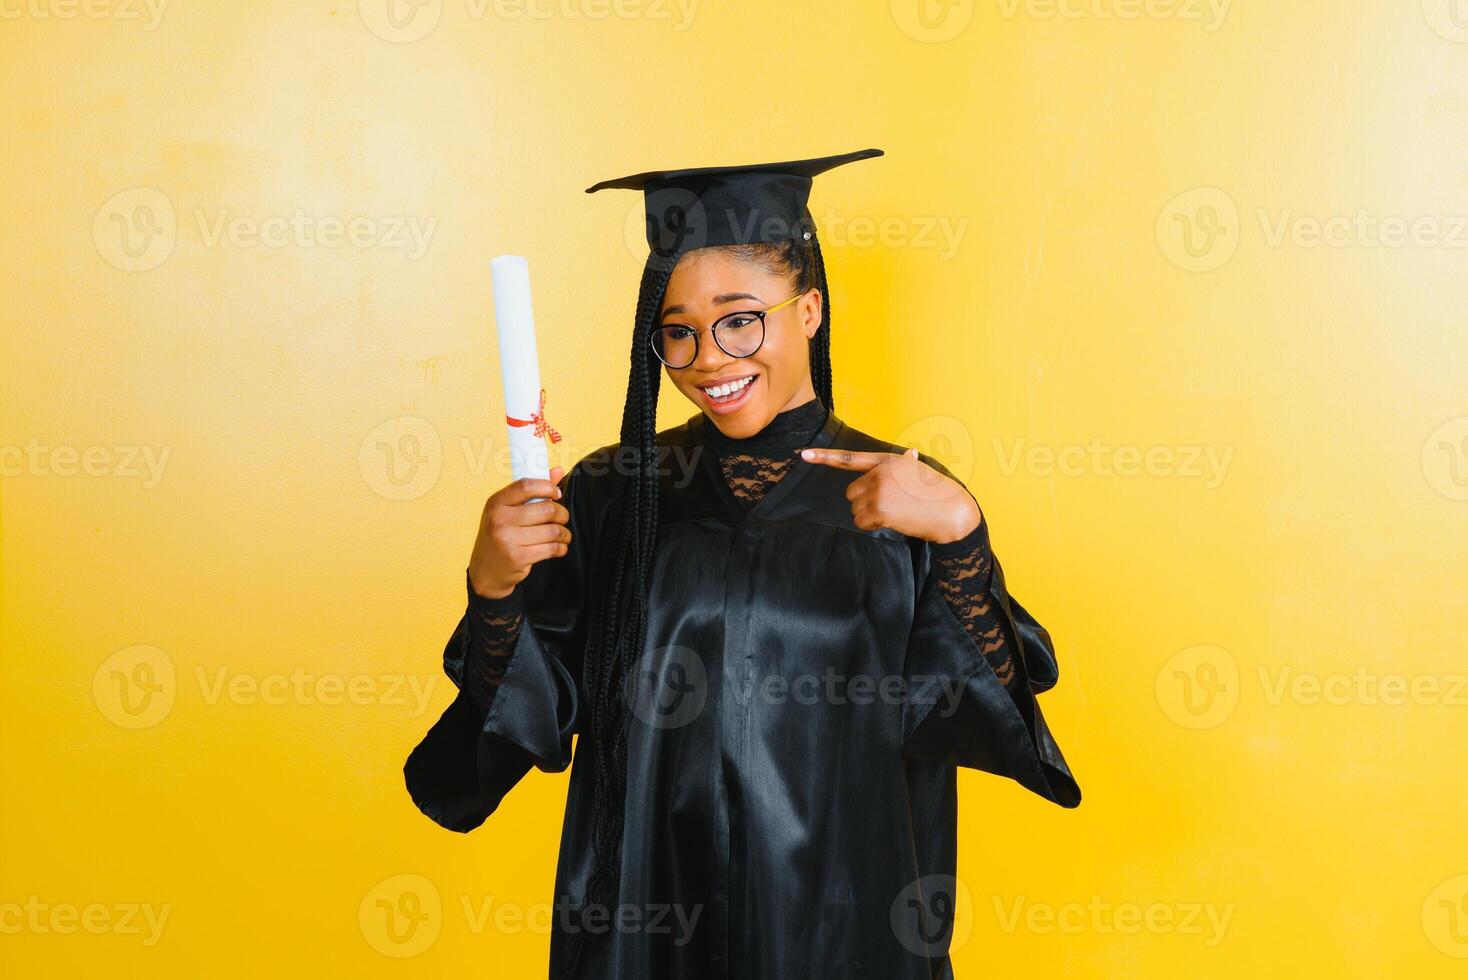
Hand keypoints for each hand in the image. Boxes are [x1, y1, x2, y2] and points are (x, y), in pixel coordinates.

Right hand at [468, 465, 571, 598]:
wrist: (486, 570)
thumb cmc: (501, 535)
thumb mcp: (508, 510)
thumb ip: (533, 491)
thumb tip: (558, 470)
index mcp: (496, 503)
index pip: (526, 486)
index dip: (547, 487)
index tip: (556, 494)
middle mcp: (499, 519)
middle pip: (546, 509)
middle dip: (562, 514)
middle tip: (562, 518)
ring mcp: (507, 540)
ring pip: (553, 530)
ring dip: (564, 533)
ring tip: (562, 535)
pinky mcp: (518, 558)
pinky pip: (552, 548)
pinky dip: (561, 548)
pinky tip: (558, 547)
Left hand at [800, 447, 981, 543]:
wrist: (952, 511)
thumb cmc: (937, 493)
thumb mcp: (920, 471)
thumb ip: (906, 464)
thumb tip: (910, 454)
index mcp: (887, 460)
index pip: (850, 458)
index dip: (824, 457)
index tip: (803, 455)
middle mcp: (879, 472)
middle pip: (851, 493)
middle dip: (865, 502)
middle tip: (891, 504)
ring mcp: (878, 490)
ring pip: (856, 510)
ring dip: (871, 516)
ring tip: (897, 512)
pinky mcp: (879, 509)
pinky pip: (862, 522)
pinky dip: (874, 526)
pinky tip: (895, 521)